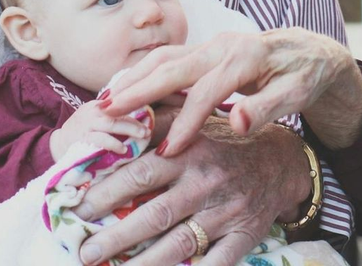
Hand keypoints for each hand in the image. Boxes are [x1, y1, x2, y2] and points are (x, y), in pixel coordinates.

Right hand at [50, 99, 150, 160]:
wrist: (56, 145)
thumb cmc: (82, 133)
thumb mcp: (97, 119)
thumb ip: (115, 117)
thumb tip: (143, 120)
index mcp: (99, 104)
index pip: (121, 102)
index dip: (137, 107)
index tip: (151, 115)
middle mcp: (93, 111)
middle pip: (118, 111)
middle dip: (136, 120)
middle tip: (149, 129)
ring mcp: (86, 124)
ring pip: (111, 123)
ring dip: (129, 130)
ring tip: (142, 136)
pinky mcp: (82, 138)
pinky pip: (100, 139)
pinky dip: (113, 144)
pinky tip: (123, 149)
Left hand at [73, 119, 310, 265]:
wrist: (282, 161)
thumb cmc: (227, 142)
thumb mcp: (197, 120)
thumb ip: (160, 118)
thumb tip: (115, 111)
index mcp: (192, 151)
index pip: (143, 173)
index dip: (108, 191)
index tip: (79, 207)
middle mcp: (206, 182)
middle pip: (155, 214)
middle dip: (116, 237)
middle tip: (84, 252)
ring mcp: (226, 212)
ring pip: (178, 244)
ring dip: (142, 263)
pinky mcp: (243, 236)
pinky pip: (215, 263)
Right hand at [102, 28, 361, 153]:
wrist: (312, 51)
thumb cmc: (306, 76)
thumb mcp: (298, 94)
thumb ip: (268, 108)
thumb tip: (238, 123)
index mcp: (246, 57)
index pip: (208, 92)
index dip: (186, 122)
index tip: (167, 152)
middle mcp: (224, 45)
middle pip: (174, 66)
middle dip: (139, 90)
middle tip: (106, 113)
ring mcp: (213, 44)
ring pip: (165, 58)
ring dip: (134, 77)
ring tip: (104, 101)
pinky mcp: (207, 49)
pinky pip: (169, 59)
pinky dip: (144, 72)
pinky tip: (124, 89)